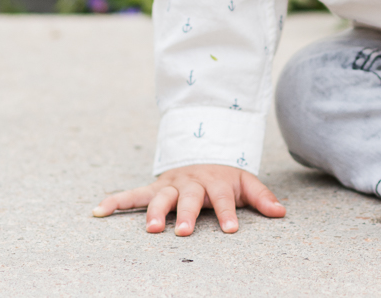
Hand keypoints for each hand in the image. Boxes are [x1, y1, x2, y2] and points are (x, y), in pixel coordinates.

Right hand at [92, 164, 284, 235]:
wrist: (202, 149)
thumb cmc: (225, 175)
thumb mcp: (245, 182)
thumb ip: (262, 197)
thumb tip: (281, 212)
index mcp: (215, 182)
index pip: (223, 198)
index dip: (228, 212)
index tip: (231, 230)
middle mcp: (191, 183)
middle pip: (189, 198)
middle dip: (186, 214)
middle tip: (183, 231)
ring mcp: (170, 185)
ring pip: (160, 197)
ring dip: (154, 211)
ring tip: (150, 228)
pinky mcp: (154, 188)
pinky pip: (132, 194)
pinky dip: (115, 201)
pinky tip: (99, 211)